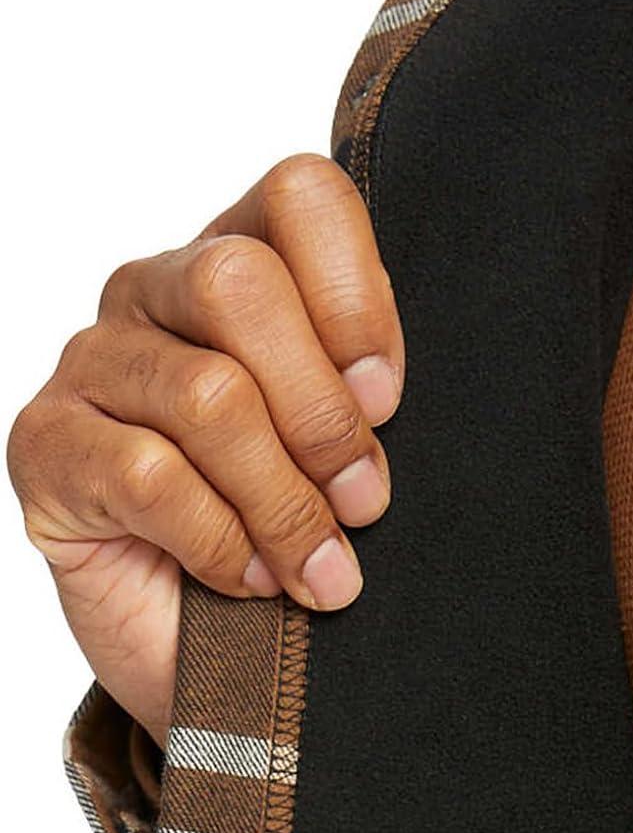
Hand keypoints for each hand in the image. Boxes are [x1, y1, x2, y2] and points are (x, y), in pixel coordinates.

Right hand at [6, 153, 403, 747]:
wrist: (199, 637)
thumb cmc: (288, 515)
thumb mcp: (347, 440)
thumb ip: (362, 388)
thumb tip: (373, 394)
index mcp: (246, 253)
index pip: (301, 196)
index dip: (355, 293)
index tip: (386, 399)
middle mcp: (157, 286)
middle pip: (240, 285)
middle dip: (321, 411)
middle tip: (364, 501)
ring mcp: (93, 359)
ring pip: (208, 395)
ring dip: (285, 500)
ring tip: (321, 567)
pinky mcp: (45, 444)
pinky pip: (149, 477)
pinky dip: (221, 540)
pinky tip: (248, 577)